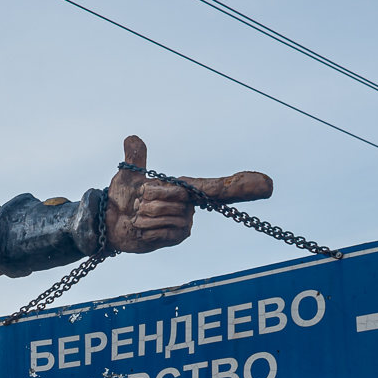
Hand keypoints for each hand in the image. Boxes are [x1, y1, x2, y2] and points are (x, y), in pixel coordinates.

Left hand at [105, 135, 272, 253]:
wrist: (110, 224)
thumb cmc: (121, 200)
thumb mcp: (128, 176)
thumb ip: (135, 157)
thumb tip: (132, 138)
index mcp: (183, 190)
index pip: (217, 187)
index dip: (241, 186)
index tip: (267, 184)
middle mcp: (188, 207)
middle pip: (176, 197)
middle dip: (149, 197)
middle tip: (140, 203)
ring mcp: (183, 224)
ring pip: (166, 213)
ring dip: (144, 214)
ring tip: (139, 216)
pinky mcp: (175, 239)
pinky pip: (162, 229)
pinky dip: (145, 228)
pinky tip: (140, 229)